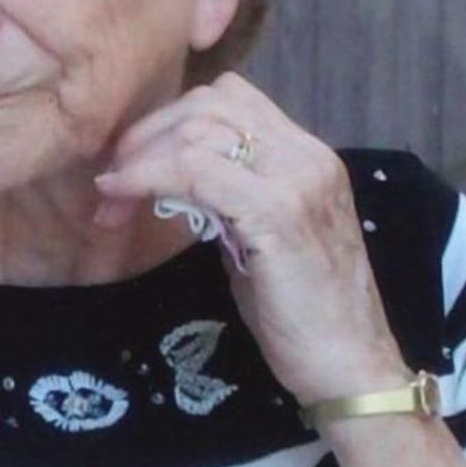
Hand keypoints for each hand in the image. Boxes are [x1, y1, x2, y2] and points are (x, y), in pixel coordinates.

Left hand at [94, 72, 407, 404]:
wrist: (352, 368)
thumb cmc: (303, 315)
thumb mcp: (262, 236)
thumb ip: (230, 196)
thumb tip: (175, 177)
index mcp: (305, 155)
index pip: (231, 98)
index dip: (173, 118)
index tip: (137, 157)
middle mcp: (305, 154)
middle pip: (210, 102)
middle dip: (150, 131)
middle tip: (115, 174)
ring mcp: (296, 179)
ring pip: (199, 128)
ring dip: (142, 156)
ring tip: (113, 196)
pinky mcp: (277, 212)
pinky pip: (196, 171)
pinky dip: (149, 176)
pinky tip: (122, 196)